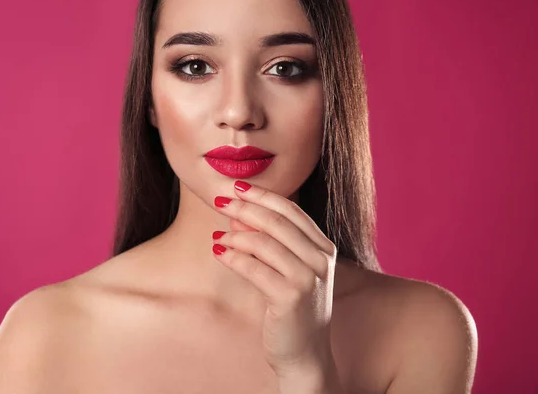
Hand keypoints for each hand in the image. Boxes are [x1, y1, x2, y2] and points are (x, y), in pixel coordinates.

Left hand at [211, 180, 337, 378]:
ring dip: (235, 235)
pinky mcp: (291, 296)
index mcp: (324, 248)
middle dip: (245, 208)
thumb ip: (272, 243)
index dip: (263, 196)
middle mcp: (320, 259)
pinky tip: (219, 253)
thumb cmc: (294, 309)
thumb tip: (239, 217)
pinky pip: (254, 268)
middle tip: (220, 201)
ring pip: (264, 242)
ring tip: (218, 235)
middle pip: (277, 221)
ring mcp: (308, 278)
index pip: (291, 210)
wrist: (305, 353)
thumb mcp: (289, 270)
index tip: (237, 188)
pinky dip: (233, 258)